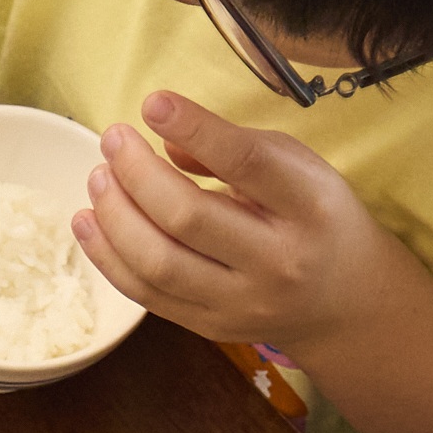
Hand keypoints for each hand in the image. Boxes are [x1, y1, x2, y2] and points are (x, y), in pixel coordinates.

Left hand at [78, 92, 386, 345]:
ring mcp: (242, 303)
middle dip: (137, 174)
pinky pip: (147, 297)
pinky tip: (88, 223)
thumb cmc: (314, 216)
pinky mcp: (212, 328)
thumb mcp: (296, 167)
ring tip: (98, 178)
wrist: (343, 300)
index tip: (152, 104)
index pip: (245, 163)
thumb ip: (234, 149)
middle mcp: (277, 261)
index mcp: (308, 206)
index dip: (194, 128)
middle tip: (113, 139)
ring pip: (158, 264)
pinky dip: (108, 258)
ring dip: (114, 217)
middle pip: (187, 218)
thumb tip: (164, 140)